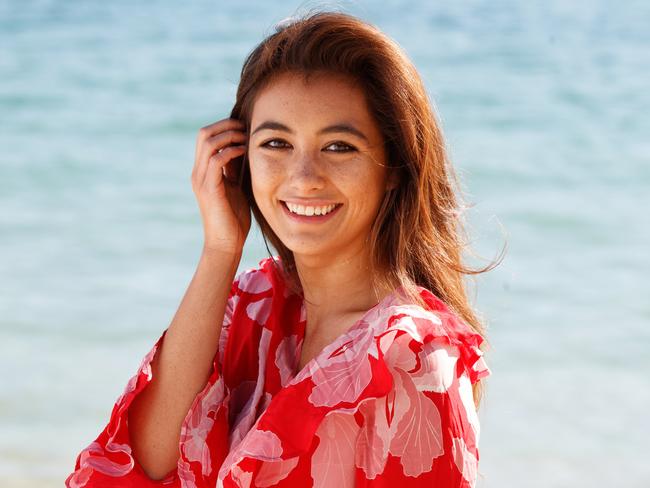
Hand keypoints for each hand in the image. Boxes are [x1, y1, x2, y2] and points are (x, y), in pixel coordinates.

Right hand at [191, 118, 250, 255]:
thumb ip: (234, 170)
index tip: (245, 127)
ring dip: (230, 135)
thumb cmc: (234, 219)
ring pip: (208, 142)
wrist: (225, 244)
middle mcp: (198, 173)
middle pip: (203, 133)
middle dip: (226, 125)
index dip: (225, 127)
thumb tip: (245, 151)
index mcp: (203, 171)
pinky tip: (245, 152)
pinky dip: (231, 150)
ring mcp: (202, 180)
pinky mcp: (209, 189)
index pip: (207, 137)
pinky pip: (216, 160)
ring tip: (246, 137)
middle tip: (246, 127)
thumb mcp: (235, 188)